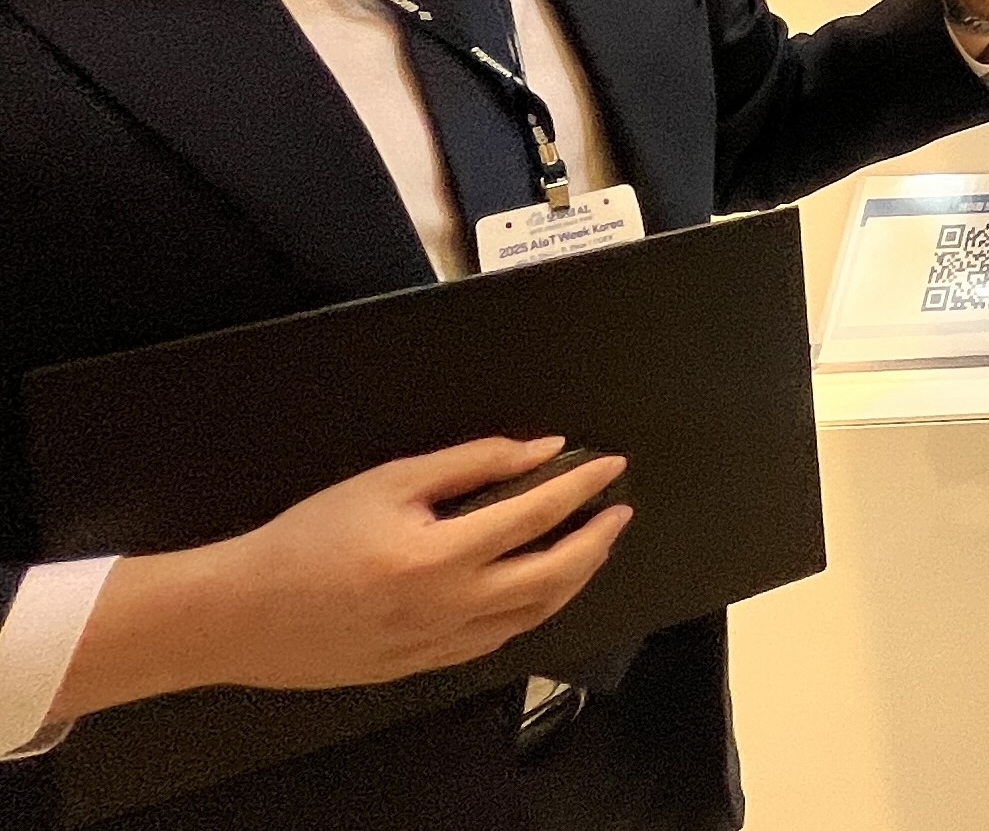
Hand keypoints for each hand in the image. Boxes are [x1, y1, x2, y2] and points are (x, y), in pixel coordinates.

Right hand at [56, 438, 628, 716]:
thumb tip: (539, 450)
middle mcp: (451, 608)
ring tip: (592, 545)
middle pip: (555, 575)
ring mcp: (442, 644)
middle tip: (618, 511)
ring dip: (575, 577)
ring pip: (535, 614)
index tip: (611, 467)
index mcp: (441, 558)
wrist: (242, 614)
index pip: (538, 515)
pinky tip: (540, 588)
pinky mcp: (427, 666)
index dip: (583, 487)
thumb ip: (470, 463)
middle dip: (597, 539)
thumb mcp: (386, 482)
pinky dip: (533, 609)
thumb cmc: (305, 540)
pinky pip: (500, 639)